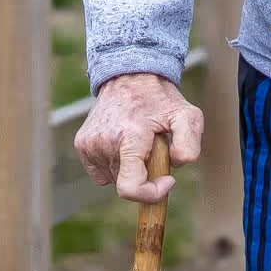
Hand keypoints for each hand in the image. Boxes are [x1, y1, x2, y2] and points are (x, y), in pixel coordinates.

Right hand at [74, 72, 203, 203]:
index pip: (130, 187)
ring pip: (114, 178)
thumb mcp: (188, 116)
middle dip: (145, 172)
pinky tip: (123, 142)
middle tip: (154, 147)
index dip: (150, 194)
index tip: (167, 180)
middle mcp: (104, 141)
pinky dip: (116, 163)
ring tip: (138, 140)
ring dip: (130, 167)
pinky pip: (101, 171)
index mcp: (130, 136)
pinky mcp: (82, 144)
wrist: (131, 75)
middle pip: (127, 182)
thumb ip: (189, 144)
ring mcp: (90, 144)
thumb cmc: (161, 99)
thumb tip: (174, 165)